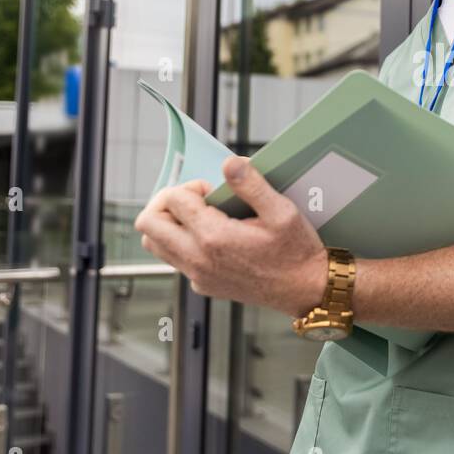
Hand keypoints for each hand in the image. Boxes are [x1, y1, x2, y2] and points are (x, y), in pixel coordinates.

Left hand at [132, 157, 327, 315]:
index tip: (213, 190)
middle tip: (195, 199)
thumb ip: (252, 185)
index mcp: (214, 237)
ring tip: (199, 215)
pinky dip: (182, 241)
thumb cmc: (296, 250)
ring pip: (155, 244)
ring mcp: (197, 276)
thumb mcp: (282, 211)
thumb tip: (229, 163)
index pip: (172, 200)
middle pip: (148, 224)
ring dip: (169, 223)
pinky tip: (213, 236)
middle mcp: (198, 259)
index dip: (190, 186)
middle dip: (166, 202)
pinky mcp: (203, 285)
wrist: (305, 290)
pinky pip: (175, 259)